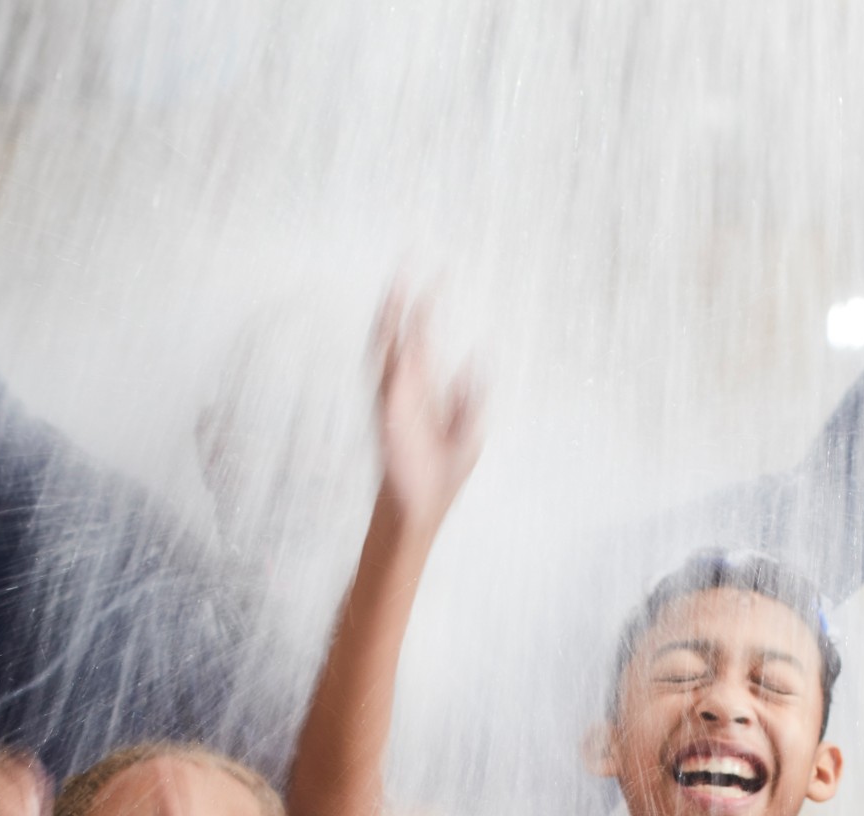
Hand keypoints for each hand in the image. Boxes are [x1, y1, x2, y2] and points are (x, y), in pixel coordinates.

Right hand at [372, 289, 482, 531]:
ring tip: (397, 282)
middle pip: (398, 329)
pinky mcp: (389, 412)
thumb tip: (479, 355)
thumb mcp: (469, 428)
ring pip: (385, 344)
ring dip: (389, 315)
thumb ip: (471, 392)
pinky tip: (392, 327)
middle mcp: (404, 385)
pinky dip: (387, 350)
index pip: (422, 334)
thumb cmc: (441, 475)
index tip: (438, 271)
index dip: (428, 303)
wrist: (422, 509)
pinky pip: (384, 374)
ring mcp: (393, 396)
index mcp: (424, 386)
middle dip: (403, 297)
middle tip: (409, 259)